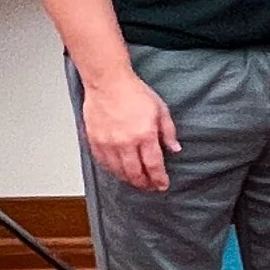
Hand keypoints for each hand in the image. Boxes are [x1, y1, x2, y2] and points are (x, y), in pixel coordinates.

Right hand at [83, 70, 179, 191]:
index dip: (159, 179)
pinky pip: (104, 163)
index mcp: (144, 135)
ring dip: (129, 180)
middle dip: (145, 183)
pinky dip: (113, 170)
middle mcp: (125, 142)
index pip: (153, 165)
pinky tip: (120, 171)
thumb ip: (168, 131)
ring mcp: (108, 143)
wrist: (108, 83)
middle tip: (150, 187)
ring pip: (119, 171)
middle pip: (135, 173)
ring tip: (137, 181)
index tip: (162, 185)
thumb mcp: (160, 110)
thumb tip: (174, 148)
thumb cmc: (133, 93)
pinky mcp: (94, 141)